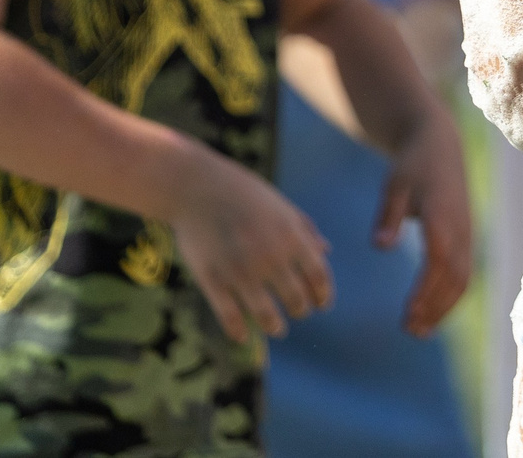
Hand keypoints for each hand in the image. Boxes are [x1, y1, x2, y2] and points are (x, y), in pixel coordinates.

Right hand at [156, 141, 331, 344]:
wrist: (195, 186)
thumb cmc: (243, 193)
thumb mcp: (281, 205)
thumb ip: (305, 229)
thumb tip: (327, 252)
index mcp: (291, 236)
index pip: (319, 278)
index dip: (324, 296)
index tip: (322, 304)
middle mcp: (270, 257)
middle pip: (296, 300)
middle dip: (301, 310)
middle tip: (298, 311)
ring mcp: (240, 271)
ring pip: (267, 316)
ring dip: (275, 326)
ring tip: (277, 328)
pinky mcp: (213, 280)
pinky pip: (230, 318)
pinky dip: (239, 332)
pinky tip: (243, 336)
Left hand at [374, 113, 472, 335]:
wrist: (440, 144)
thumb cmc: (412, 164)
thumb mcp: (394, 183)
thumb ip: (387, 215)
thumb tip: (379, 247)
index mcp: (441, 214)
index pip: (437, 260)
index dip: (425, 290)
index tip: (408, 314)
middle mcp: (460, 228)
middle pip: (453, 277)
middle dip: (434, 307)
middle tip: (409, 330)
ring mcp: (467, 233)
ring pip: (462, 279)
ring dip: (443, 307)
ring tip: (419, 331)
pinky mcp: (467, 237)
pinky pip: (464, 273)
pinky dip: (451, 296)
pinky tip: (431, 313)